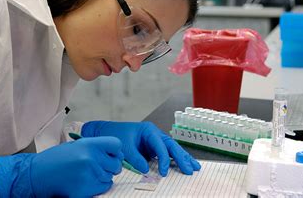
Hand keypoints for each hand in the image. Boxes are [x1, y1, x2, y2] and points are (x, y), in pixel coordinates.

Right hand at [0, 137, 123, 196]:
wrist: (36, 175)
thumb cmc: (53, 160)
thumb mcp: (74, 146)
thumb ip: (93, 148)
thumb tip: (112, 153)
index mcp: (88, 144)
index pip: (116, 145)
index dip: (115, 151)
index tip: (111, 154)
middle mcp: (91, 158)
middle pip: (116, 164)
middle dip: (110, 166)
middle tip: (97, 166)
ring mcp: (89, 174)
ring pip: (109, 177)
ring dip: (102, 176)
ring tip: (85, 173)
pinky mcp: (86, 189)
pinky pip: (103, 187)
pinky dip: (97, 186)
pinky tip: (84, 181)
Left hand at [81, 121, 200, 176]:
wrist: (107, 132)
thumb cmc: (115, 135)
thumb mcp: (124, 147)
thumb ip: (135, 158)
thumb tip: (146, 170)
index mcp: (149, 130)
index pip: (161, 145)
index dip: (164, 159)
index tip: (164, 172)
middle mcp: (154, 134)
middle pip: (172, 145)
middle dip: (181, 158)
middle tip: (190, 169)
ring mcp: (155, 140)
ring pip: (173, 149)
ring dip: (184, 158)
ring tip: (195, 167)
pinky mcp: (153, 148)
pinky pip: (167, 153)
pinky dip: (176, 159)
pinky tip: (185, 165)